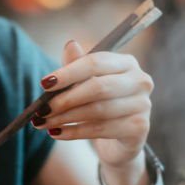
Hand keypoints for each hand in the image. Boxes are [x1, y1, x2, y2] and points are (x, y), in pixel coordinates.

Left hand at [33, 40, 153, 184]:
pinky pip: (101, 130)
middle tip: (41, 109)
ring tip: (43, 122)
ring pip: (97, 110)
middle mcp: (140, 80)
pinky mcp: (139, 128)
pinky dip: (74, 132)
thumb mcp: (84, 83)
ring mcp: (143, 105)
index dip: (68, 73)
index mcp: (127, 62)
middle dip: (65, 99)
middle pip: (97, 87)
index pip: (95, 62)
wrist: (119, 140)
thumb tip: (70, 44)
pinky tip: (56, 133)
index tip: (44, 84)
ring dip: (65, 117)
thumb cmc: (99, 104)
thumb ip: (76, 66)